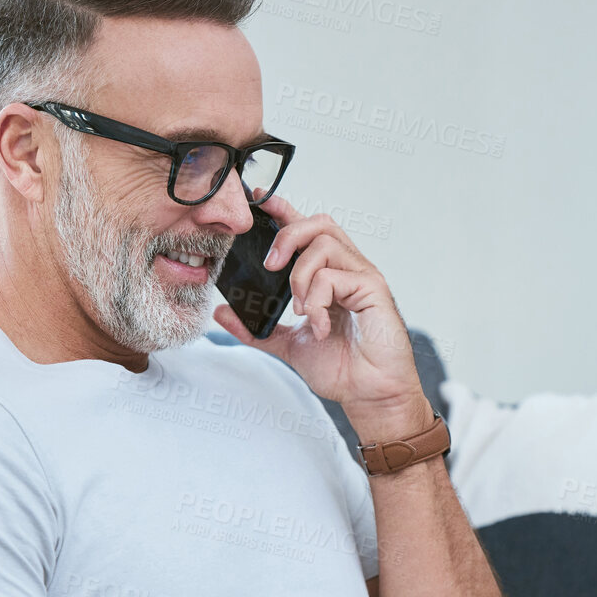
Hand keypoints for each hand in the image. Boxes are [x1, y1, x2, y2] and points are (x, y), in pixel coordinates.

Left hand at [211, 196, 429, 437]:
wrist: (368, 395)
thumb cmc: (341, 368)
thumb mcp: (287, 345)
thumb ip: (256, 329)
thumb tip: (222, 313)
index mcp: (329, 275)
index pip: (306, 230)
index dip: (283, 210)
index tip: (258, 201)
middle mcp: (347, 269)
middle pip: (318, 222)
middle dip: (287, 234)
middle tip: (270, 266)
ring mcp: (362, 276)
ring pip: (325, 243)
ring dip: (300, 275)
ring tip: (299, 309)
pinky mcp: (373, 289)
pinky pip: (335, 276)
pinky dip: (317, 300)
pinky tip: (318, 325)